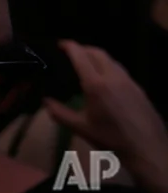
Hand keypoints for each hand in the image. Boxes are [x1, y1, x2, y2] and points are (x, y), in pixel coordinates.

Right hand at [45, 40, 167, 192]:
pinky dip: (109, 68)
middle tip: (72, 52)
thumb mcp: (81, 128)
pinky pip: (121, 71)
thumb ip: (60, 113)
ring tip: (88, 64)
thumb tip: (45, 102)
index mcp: (96, 84)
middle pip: (98, 52)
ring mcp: (129, 82)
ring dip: (98, 57)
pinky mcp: (139, 89)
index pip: (81, 56)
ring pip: (112, 60)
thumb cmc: (111, 139)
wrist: (147, 149)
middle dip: (83, 48)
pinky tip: (107, 81)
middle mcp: (113, 77)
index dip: (69, 46)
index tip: (60, 44)